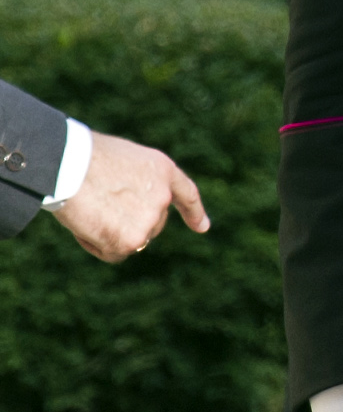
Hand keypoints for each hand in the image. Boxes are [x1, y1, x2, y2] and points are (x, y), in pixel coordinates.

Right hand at [54, 133, 208, 261]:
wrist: (70, 166)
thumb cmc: (84, 158)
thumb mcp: (122, 162)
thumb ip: (135, 185)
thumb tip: (127, 211)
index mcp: (163, 170)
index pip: (186, 194)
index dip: (193, 212)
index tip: (202, 227)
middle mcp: (163, 197)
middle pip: (151, 225)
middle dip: (128, 223)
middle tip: (98, 204)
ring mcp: (150, 220)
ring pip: (131, 240)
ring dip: (109, 234)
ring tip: (91, 210)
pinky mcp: (132, 240)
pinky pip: (114, 253)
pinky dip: (97, 246)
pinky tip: (88, 224)